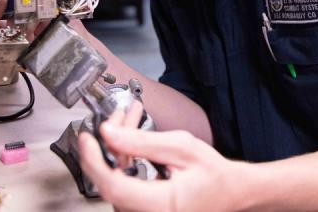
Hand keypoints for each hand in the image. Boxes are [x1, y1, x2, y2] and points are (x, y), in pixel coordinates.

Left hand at [78, 111, 242, 211]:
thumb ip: (143, 141)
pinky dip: (123, 156)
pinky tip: (130, 136)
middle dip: (109, 143)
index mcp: (158, 205)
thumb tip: (108, 133)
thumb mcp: (182, 148)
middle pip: (110, 179)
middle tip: (116, 116)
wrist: (230, 191)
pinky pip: (122, 181)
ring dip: (117, 146)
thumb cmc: (213, 174)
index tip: (87, 137)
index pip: (112, 185)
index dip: (94, 160)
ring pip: (114, 177)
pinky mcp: (139, 207)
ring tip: (128, 117)